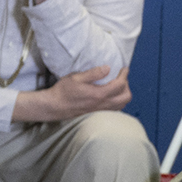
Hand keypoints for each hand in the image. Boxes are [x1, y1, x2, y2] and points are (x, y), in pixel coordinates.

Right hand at [16, 66, 130, 125]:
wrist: (55, 106)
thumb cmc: (63, 91)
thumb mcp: (76, 77)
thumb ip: (93, 73)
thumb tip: (108, 68)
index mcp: (99, 94)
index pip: (120, 85)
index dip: (124, 75)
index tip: (124, 68)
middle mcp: (103, 104)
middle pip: (126, 97)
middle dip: (127, 85)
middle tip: (120, 77)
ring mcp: (101, 110)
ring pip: (122, 104)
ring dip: (123, 94)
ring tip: (117, 85)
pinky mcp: (98, 113)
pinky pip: (115, 109)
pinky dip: (118, 101)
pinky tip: (111, 95)